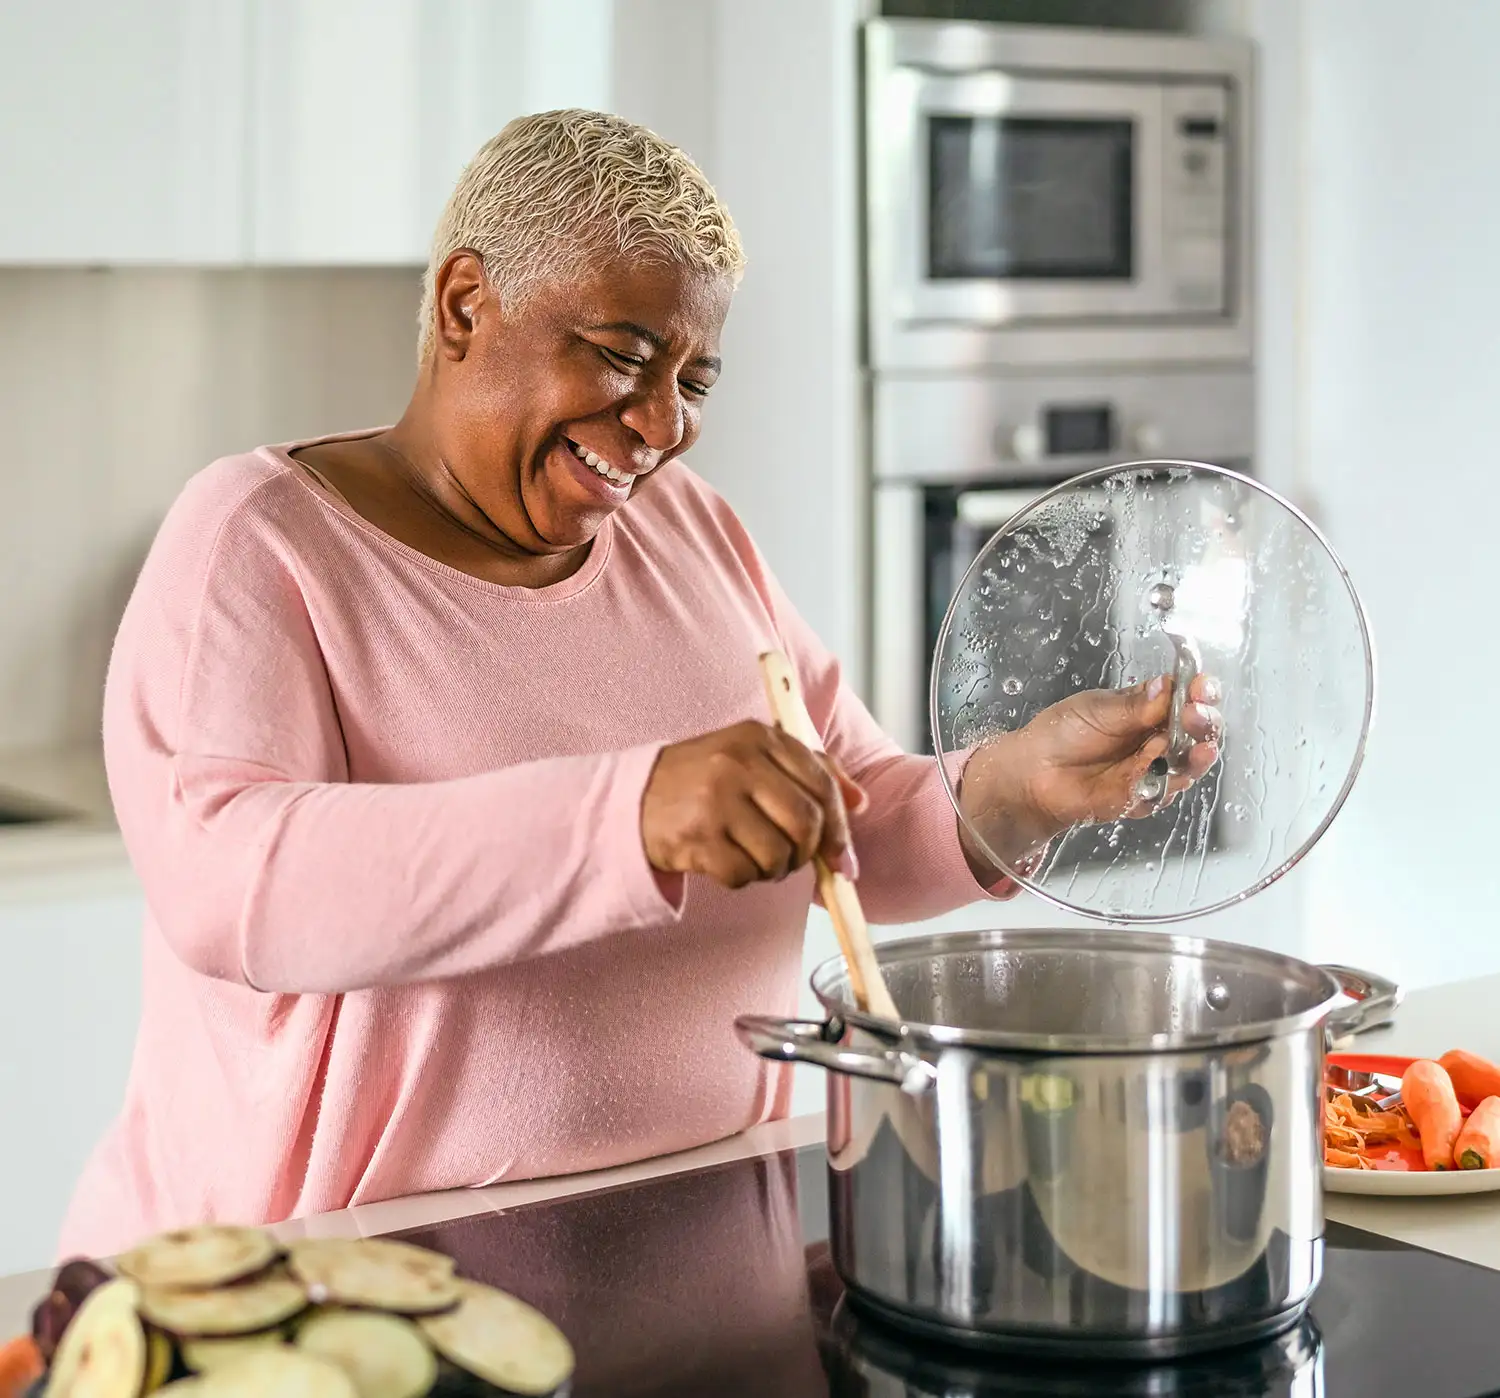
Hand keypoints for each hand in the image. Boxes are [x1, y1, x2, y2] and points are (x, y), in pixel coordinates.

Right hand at [642, 721, 865, 889]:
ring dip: (773, 869)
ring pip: (778, 854)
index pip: (822, 784)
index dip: (840, 826)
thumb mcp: (754, 758)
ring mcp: (715, 799)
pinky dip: (742, 879)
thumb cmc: (703, 781)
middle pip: (806, 823)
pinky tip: (725, 862)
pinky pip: (744, 875)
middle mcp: (738, 762)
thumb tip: (860, 803)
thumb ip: (809, 771)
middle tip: (793, 861)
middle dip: (808, 853)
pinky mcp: (696, 837)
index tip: (843, 856)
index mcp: (758, 737)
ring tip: (753, 857)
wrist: (631, 800)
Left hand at [958, 674, 1222, 872]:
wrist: (1033, 772)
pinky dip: (1165, 781)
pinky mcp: (1145, 797)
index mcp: (1152, 707)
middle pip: (1199, 732)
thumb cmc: (1063, 733)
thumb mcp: (1097, 710)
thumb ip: (1135, 705)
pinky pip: (1164, 791)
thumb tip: (1167, 685)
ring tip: (1199, 747)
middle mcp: (1161, 737)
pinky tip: (1161, 767)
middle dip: (1204, 722)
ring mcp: (1155, 769)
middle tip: (1195, 714)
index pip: (1188, 697)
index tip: (1201, 687)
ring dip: (1196, 756)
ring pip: (1189, 765)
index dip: (1200, 692)